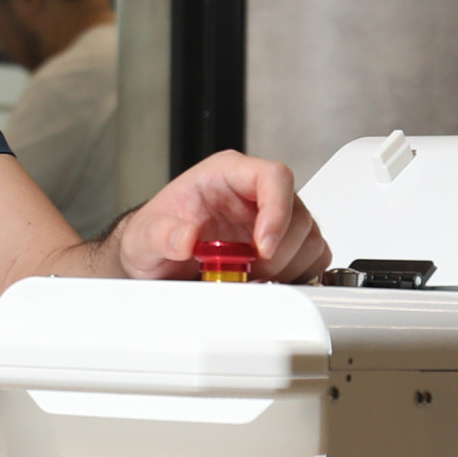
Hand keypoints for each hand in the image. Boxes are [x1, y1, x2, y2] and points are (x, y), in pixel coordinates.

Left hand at [114, 153, 330, 283]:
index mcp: (228, 174)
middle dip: (276, 253)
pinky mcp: (285, 244)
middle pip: (298, 214)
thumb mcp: (143, 238)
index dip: (277, 211)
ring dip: (286, 268)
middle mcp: (255, 193)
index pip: (273, 176)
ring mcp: (273, 218)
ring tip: (250, 277)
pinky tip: (265, 282)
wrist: (157, 261)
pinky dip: (296, 276)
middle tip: (246, 272)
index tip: (262, 248)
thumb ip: (160, 235)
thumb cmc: (155, 238)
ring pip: (310, 238)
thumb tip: (185, 239)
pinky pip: (313, 258)